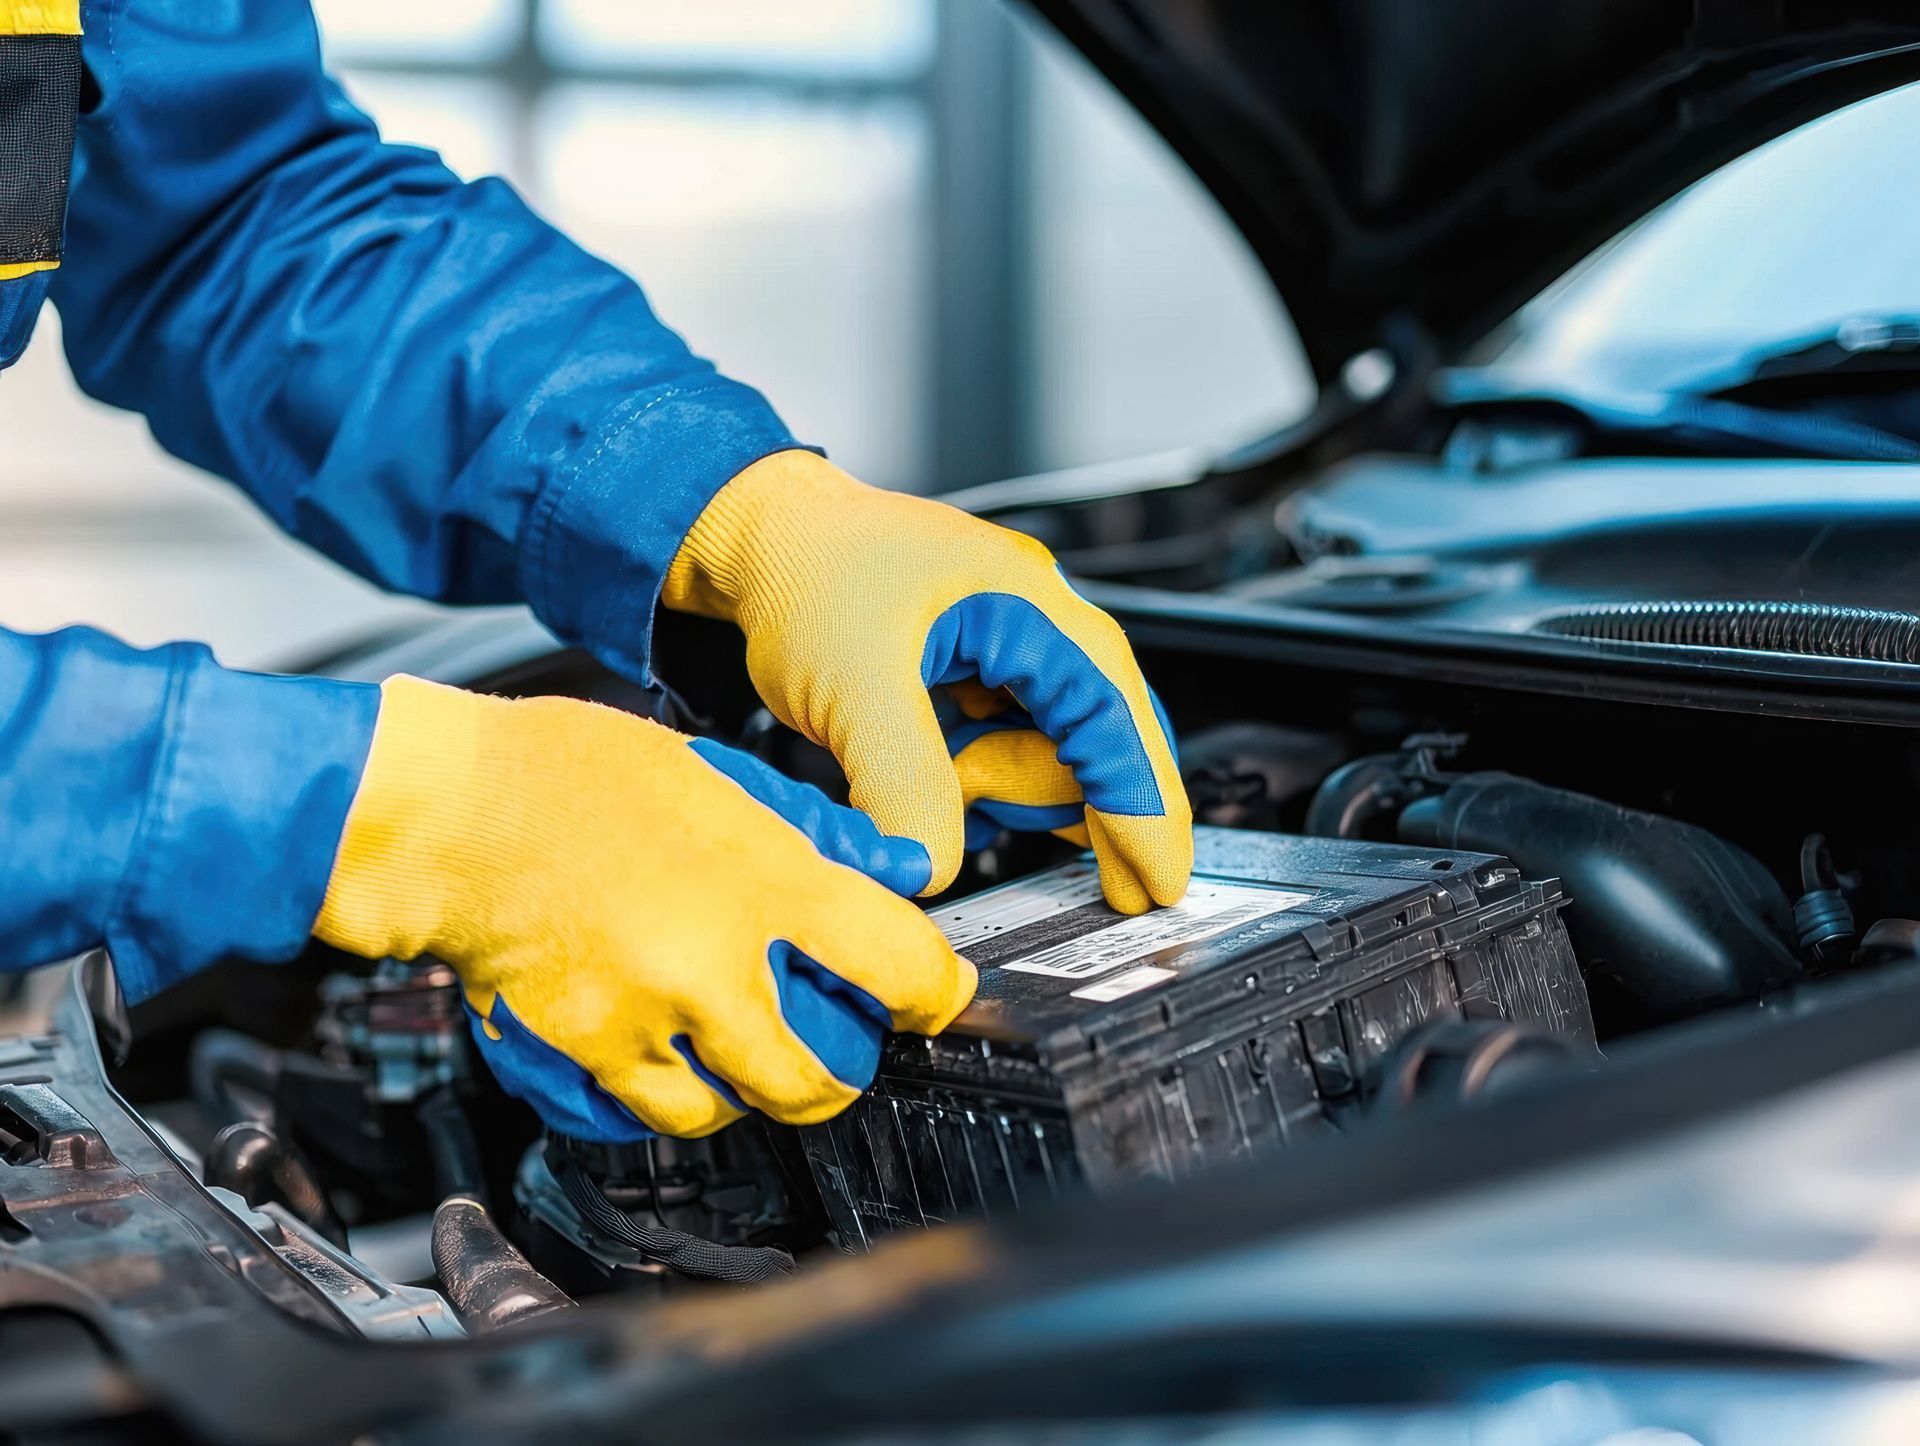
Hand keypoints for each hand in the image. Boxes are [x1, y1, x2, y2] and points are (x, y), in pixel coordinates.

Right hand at [314, 677, 973, 1141]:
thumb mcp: (717, 774)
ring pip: (735, 1109)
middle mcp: (712, 967)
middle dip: (839, 1064)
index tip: (933, 998)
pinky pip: (648, 1117)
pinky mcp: (581, 1059)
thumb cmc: (570, 776)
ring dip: (748, 1084)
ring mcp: (643, 1024)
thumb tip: (889, 871)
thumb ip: (814, 832)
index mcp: (763, 883)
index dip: (935, 995)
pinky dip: (667, 1093)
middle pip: (824, 1078)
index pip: (899, 968)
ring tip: (731, 1033)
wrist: (445, 814)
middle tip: (832, 1035)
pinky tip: (663, 1047)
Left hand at [663, 451, 1191, 912]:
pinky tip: (951, 779)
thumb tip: (934, 867)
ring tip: (952, 780)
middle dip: (1089, 811)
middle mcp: (1043, 625)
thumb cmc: (810, 573)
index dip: (1144, 809)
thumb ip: (902, 785)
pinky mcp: (986, 675)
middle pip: (1104, 742)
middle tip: (1108, 886)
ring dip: (1010, 790)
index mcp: (1032, 609)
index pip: (1115, 720)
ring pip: (1058, 754)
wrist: (761, 536)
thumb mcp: (853, 690)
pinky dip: (991, 781)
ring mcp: (1018, 649)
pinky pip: (1018, 747)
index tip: (1159, 884)